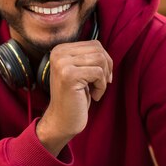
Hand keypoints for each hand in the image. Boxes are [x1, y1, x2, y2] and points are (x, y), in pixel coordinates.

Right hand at [36, 40, 112, 154]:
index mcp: (60, 50)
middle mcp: (58, 53)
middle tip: (102, 84)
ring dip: (104, 78)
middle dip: (107, 68)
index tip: (102, 77)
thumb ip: (89, 57)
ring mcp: (62, 63)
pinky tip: (94, 96)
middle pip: (98, 50)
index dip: (105, 60)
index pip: (94, 44)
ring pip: (100, 59)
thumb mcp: (81, 71)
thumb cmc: (75, 97)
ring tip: (96, 90)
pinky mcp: (69, 75)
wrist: (62, 121)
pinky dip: (101, 87)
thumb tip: (106, 52)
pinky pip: (98, 73)